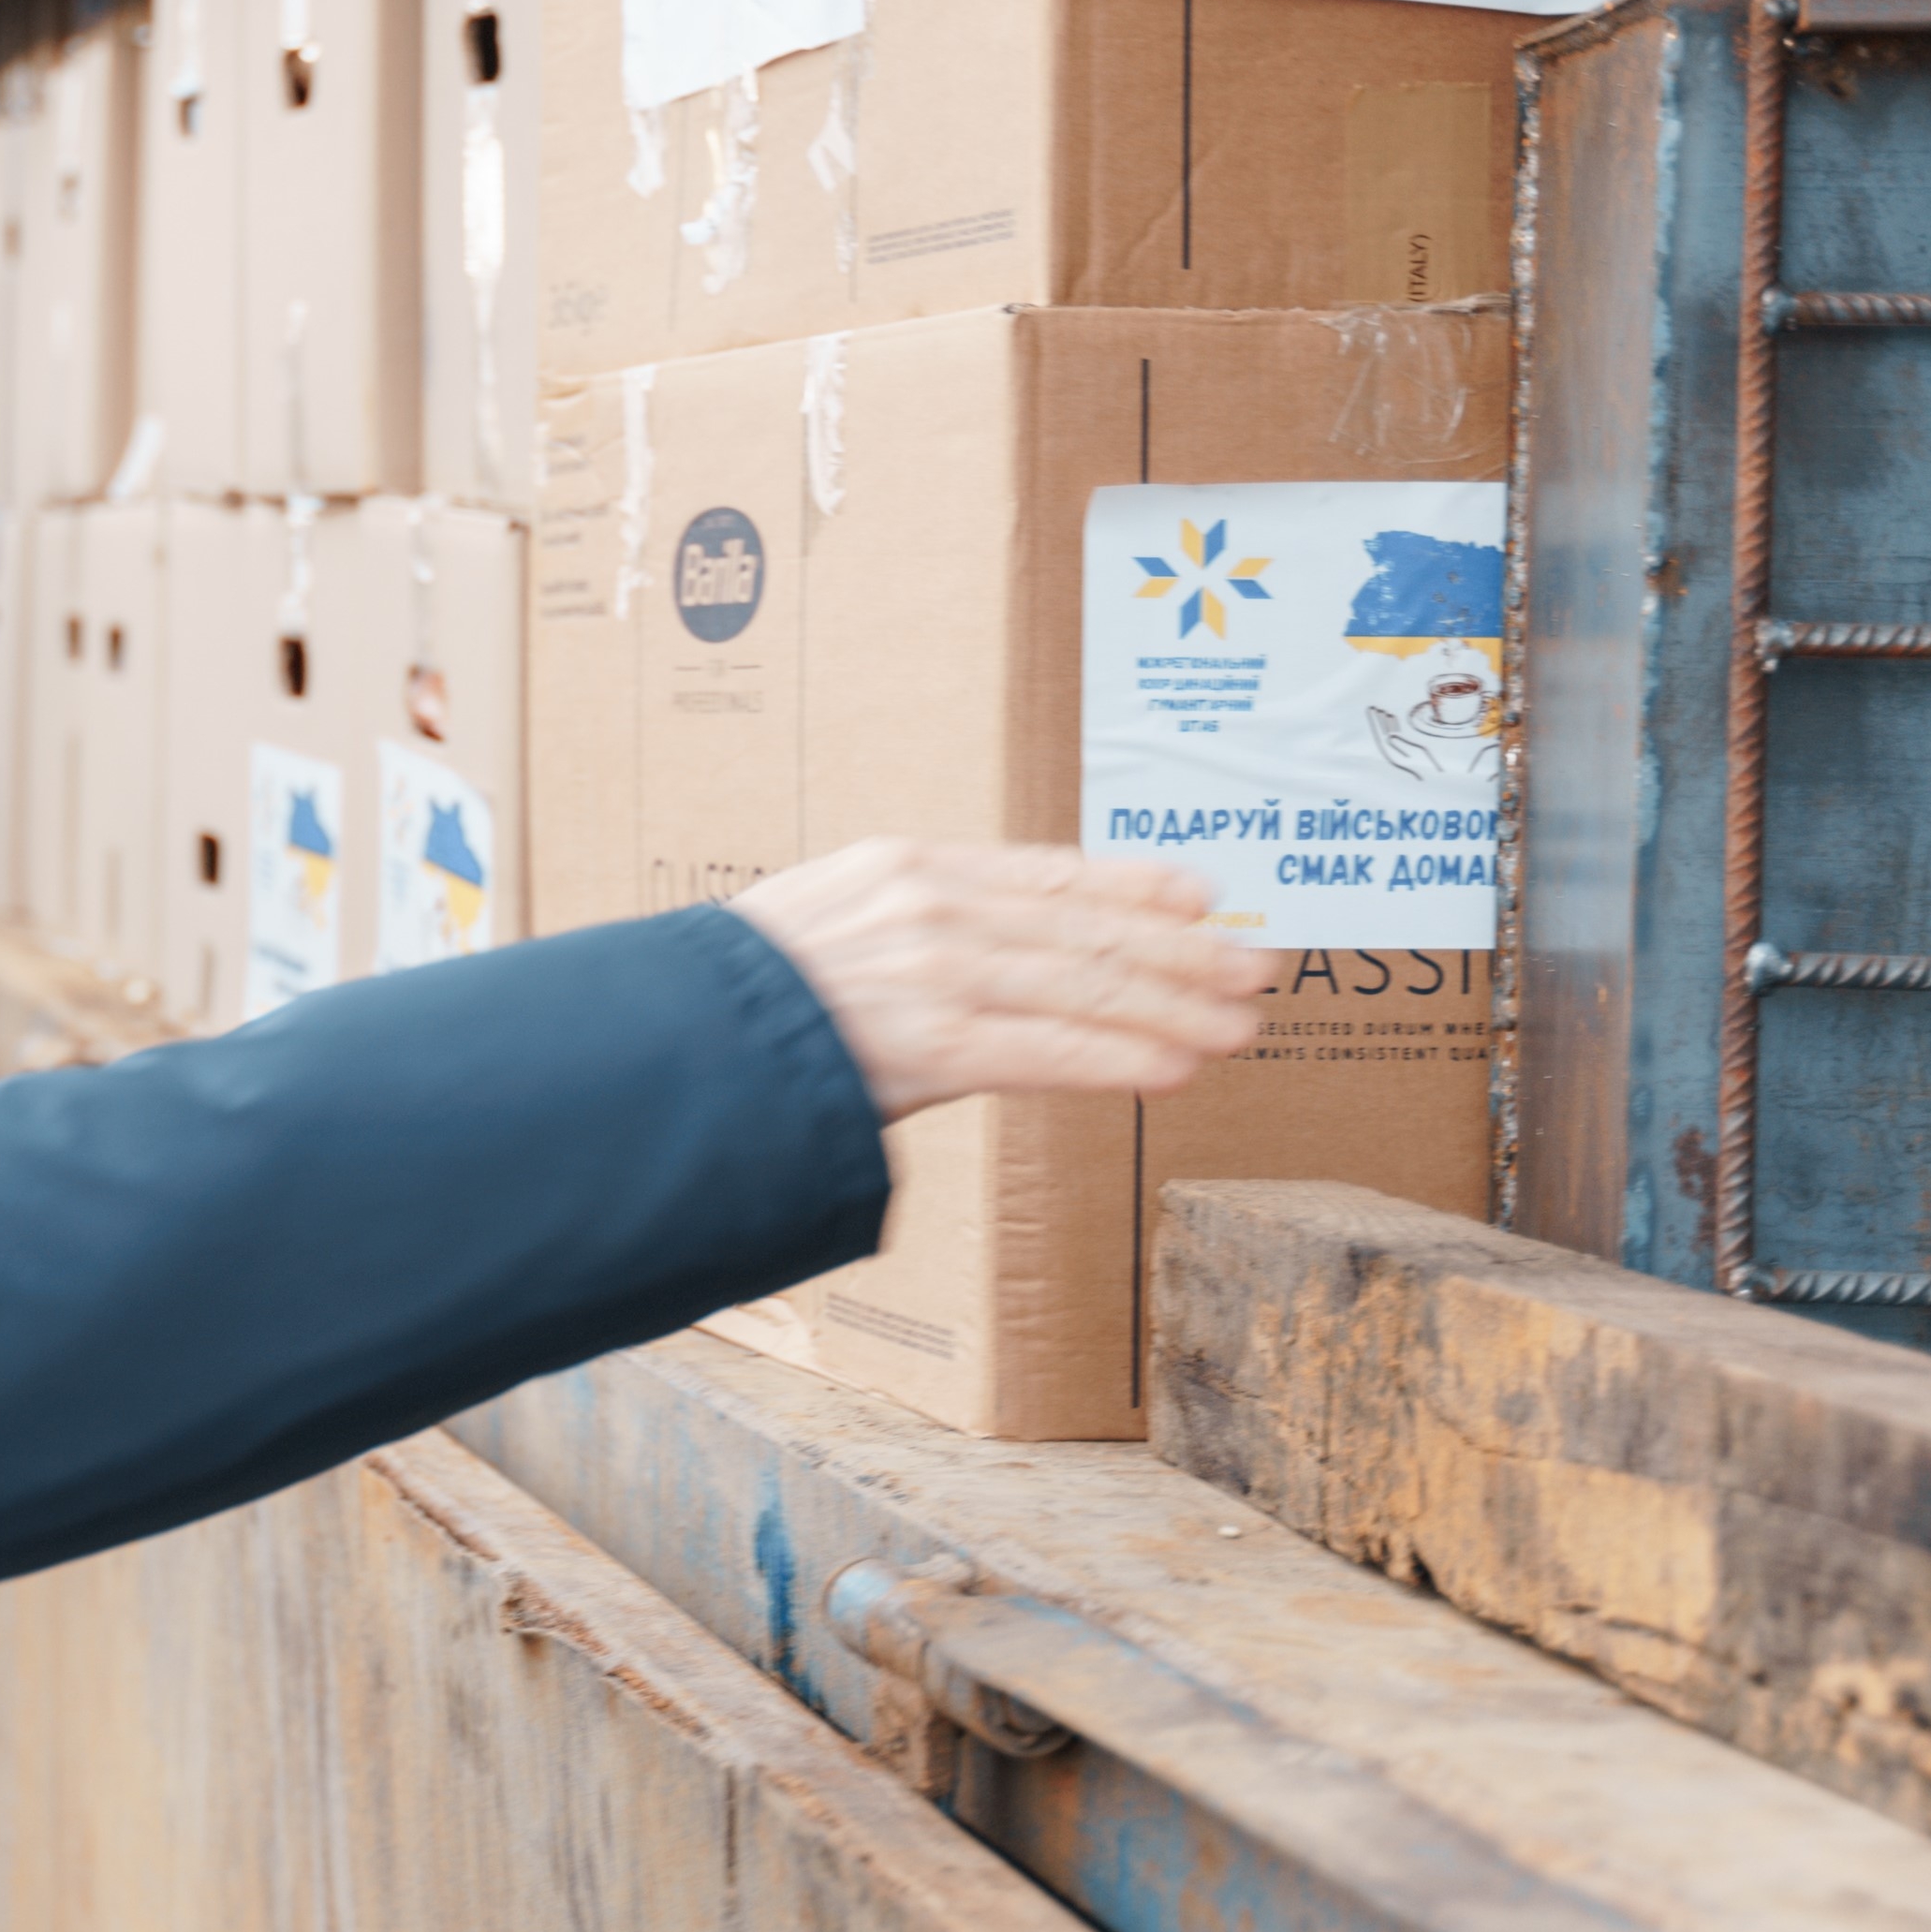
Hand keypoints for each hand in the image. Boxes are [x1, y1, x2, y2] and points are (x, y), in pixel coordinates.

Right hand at [732, 842, 1272, 1119]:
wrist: (676, 1037)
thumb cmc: (745, 995)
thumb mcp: (831, 918)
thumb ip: (916, 926)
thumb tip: (992, 951)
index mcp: (911, 864)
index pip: (1053, 872)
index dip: (1139, 887)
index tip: (1204, 897)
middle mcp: (933, 906)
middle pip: (1089, 927)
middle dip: (1184, 951)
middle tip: (1254, 967)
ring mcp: (934, 972)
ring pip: (1088, 987)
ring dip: (1176, 1009)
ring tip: (1237, 1026)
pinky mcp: (930, 1044)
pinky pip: (1053, 1051)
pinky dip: (1123, 1058)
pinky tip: (1176, 1067)